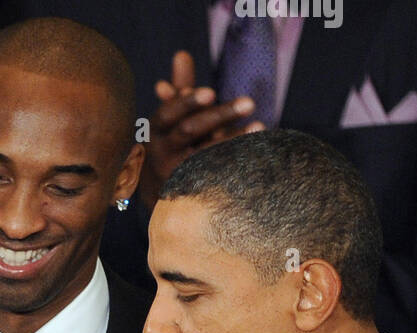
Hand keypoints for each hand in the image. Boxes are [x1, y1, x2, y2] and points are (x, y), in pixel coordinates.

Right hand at [139, 50, 264, 209]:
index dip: (188, 102)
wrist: (160, 193)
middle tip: (250, 101)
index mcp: (156, 129)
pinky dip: (235, 162)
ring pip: (204, 155)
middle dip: (219, 115)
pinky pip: (214, 174)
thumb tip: (182, 54)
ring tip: (260, 125)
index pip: (169, 112)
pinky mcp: (191, 190)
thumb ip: (181, 90)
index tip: (211, 92)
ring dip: (233, 139)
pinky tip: (256, 151)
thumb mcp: (172, 120)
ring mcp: (175, 173)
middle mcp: (162, 151)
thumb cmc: (171, 145)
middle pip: (189, 130)